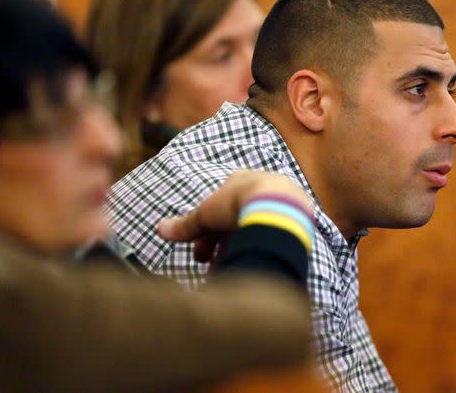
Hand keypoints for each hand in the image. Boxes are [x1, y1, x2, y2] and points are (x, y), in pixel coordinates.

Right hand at [157, 170, 311, 261]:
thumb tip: (159, 230)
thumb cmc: (238, 203)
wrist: (278, 206)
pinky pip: (272, 239)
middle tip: (210, 267)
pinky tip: (252, 269)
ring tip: (230, 275)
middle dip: (219, 248)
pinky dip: (259, 253)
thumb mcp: (206, 214)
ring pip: (254, 233)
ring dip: (238, 254)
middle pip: (235, 224)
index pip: (218, 209)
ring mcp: (281, 204)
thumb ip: (185, 225)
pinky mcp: (296, 221)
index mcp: (241, 181)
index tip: (200, 253)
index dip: (206, 233)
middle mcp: (262, 189)